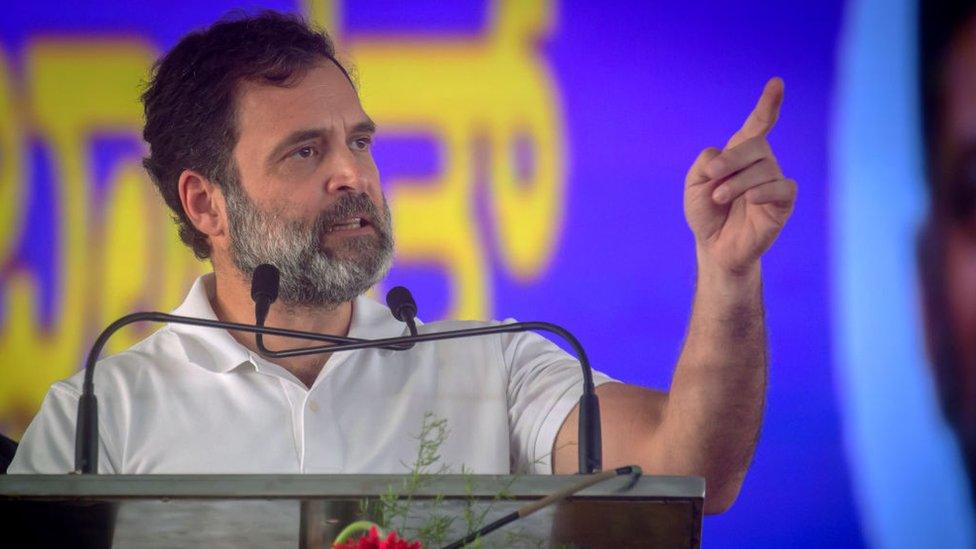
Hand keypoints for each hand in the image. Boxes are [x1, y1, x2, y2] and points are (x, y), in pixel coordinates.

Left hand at [684, 77, 796, 274]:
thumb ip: (706, 162)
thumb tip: (725, 153)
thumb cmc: (706, 214)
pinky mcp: (783, 203)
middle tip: (713, 178)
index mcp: (740, 154)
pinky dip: (763, 191)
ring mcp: (774, 182)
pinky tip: (749, 201)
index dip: (767, 105)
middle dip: (731, 159)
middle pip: (755, 145)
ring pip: (764, 168)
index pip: (757, 125)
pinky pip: (782, 188)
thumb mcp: (694, 184)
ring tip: (719, 198)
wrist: (714, 247)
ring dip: (737, 182)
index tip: (777, 83)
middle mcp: (761, 163)